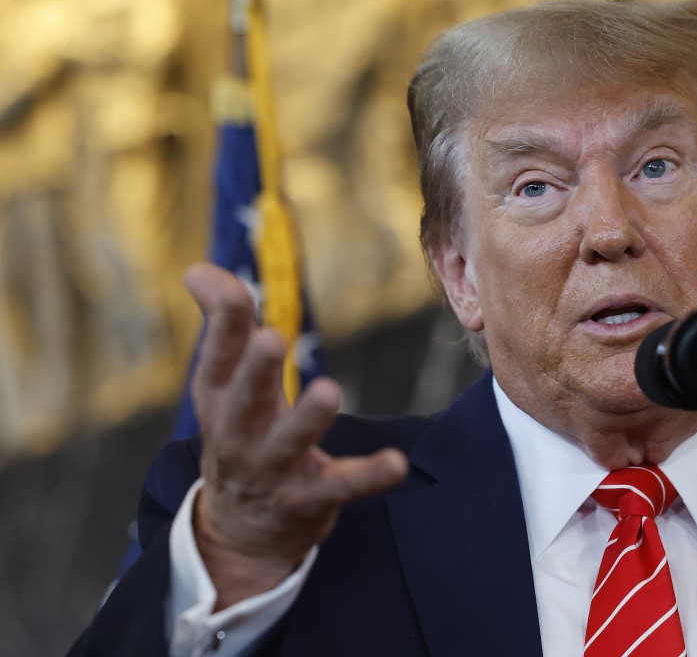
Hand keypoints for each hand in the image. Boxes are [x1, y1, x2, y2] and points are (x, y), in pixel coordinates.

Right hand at [183, 262, 407, 608]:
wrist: (239, 528)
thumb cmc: (239, 432)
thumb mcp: (223, 383)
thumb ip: (223, 324)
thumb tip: (197, 269)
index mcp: (218, 400)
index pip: (218, 358)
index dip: (226, 325)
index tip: (238, 293)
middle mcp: (239, 434)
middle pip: (245, 401)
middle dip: (255, 371)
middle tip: (271, 337)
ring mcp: (274, 469)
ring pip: (290, 443)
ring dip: (307, 419)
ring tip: (329, 391)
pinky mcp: (311, 498)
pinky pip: (343, 486)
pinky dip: (369, 476)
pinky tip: (397, 463)